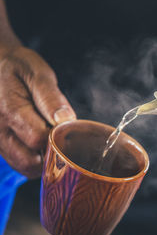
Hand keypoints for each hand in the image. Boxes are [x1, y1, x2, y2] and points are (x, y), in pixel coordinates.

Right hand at [0, 46, 75, 177]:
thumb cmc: (17, 68)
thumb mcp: (36, 73)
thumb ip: (50, 97)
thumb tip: (65, 119)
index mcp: (10, 109)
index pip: (39, 138)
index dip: (58, 137)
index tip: (68, 127)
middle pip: (30, 160)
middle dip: (52, 154)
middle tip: (63, 137)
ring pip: (24, 166)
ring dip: (44, 160)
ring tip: (54, 140)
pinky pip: (19, 164)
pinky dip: (35, 161)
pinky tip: (44, 145)